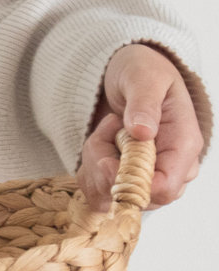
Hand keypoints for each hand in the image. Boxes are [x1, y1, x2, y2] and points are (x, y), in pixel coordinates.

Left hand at [77, 43, 202, 213]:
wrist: (127, 76)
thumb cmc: (143, 73)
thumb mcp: (144, 78)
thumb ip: (144, 103)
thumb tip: (142, 131)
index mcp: (183, 145)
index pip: (165, 189)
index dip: (132, 183)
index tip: (108, 160)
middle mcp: (168, 168)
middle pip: (134, 197)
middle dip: (105, 169)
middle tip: (104, 131)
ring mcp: (146, 177)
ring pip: (110, 197)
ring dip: (94, 166)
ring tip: (104, 131)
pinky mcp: (123, 180)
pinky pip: (97, 194)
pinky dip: (88, 171)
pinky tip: (97, 145)